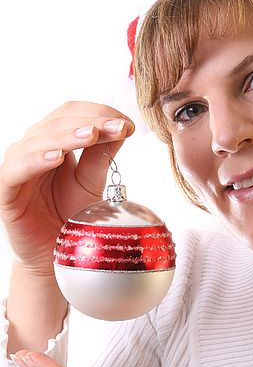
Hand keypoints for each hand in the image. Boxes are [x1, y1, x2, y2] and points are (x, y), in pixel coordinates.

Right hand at [0, 102, 134, 277]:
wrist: (54, 254)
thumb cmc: (70, 216)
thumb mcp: (91, 182)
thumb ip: (101, 155)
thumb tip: (122, 126)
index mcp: (53, 141)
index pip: (72, 114)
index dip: (99, 111)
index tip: (127, 122)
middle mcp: (33, 148)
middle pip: (57, 122)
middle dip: (92, 121)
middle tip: (119, 126)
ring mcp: (17, 167)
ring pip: (38, 140)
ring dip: (68, 135)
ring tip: (93, 134)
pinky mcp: (6, 190)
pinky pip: (17, 169)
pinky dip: (36, 159)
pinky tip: (58, 157)